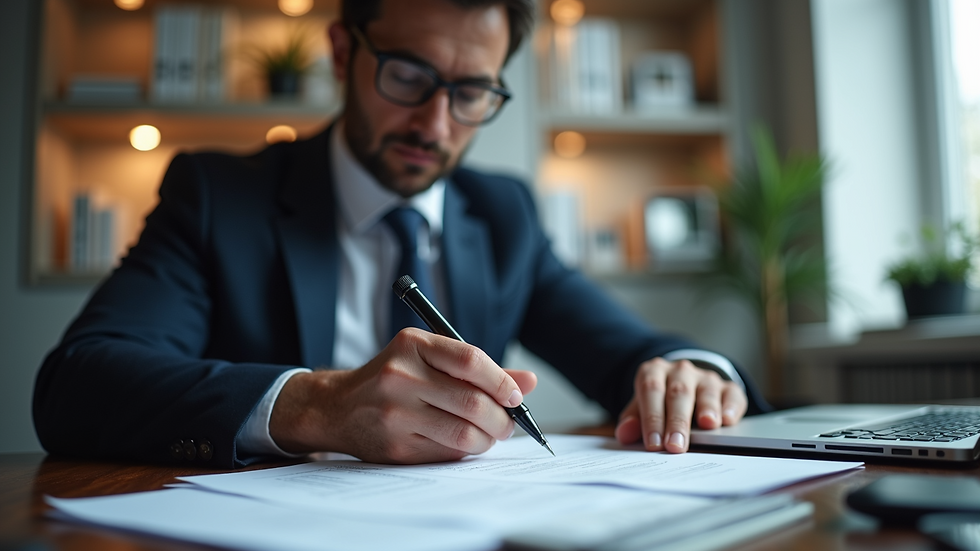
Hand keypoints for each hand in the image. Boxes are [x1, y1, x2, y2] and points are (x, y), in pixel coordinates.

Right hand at [269, 328, 536, 463]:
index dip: (501, 381)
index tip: (516, 396)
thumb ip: (479, 368)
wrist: (338, 407)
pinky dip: (465, 451)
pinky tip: (465, 443)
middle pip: (472, 402)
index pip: (469, 360)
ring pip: (463, 434)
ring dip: (488, 439)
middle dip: (502, 418)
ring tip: (491, 434)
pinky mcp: (394, 446)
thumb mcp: (429, 359)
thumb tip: (529, 382)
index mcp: (412, 345)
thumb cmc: (394, 379)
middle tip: (509, 422)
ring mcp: (395, 414)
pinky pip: (446, 453)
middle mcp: (400, 376)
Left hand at [614, 358, 745, 452]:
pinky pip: (731, 394)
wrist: (685, 383)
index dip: (652, 418)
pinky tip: (728, 420)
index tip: (653, 443)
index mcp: (654, 371)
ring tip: (708, 426)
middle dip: (677, 421)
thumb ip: (633, 419)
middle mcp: (681, 371)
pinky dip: (731, 407)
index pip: (651, 390)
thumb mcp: (642, 405)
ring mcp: (706, 378)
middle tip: (676, 445)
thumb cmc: (660, 400)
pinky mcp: (728, 387)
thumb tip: (624, 434)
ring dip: (707, 408)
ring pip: (706, 391)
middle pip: (678, 393)